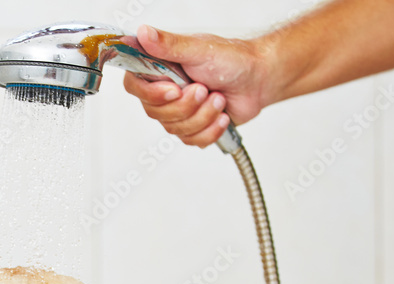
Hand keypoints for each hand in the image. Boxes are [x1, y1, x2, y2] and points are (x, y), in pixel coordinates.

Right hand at [123, 25, 272, 147]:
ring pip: (175, 129)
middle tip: (204, 89)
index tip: (174, 89)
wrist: (258, 80)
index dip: (151, 94)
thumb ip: (169, 44)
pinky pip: (191, 140)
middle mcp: (164, 91)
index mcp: (160, 69)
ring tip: (218, 97)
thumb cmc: (232, 60)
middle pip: (156, 112)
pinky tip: (222, 115)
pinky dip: (211, 129)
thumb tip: (143, 33)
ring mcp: (177, 111)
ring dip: (203, 116)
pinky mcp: (192, 128)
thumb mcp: (199, 49)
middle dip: (186, 105)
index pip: (134, 86)